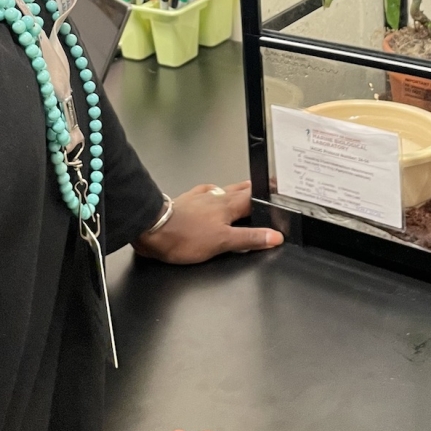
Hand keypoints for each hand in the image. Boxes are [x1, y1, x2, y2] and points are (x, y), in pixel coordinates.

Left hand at [133, 181, 283, 263]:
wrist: (153, 229)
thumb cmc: (185, 237)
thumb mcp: (223, 242)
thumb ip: (250, 238)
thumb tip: (274, 236)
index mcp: (227, 206)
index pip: (253, 197)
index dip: (267, 196)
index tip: (278, 191)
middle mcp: (215, 198)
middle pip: (240, 191)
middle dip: (253, 190)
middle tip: (263, 188)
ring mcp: (200, 198)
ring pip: (224, 191)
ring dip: (235, 190)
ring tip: (244, 189)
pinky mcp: (186, 201)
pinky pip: (205, 193)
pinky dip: (213, 192)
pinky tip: (212, 193)